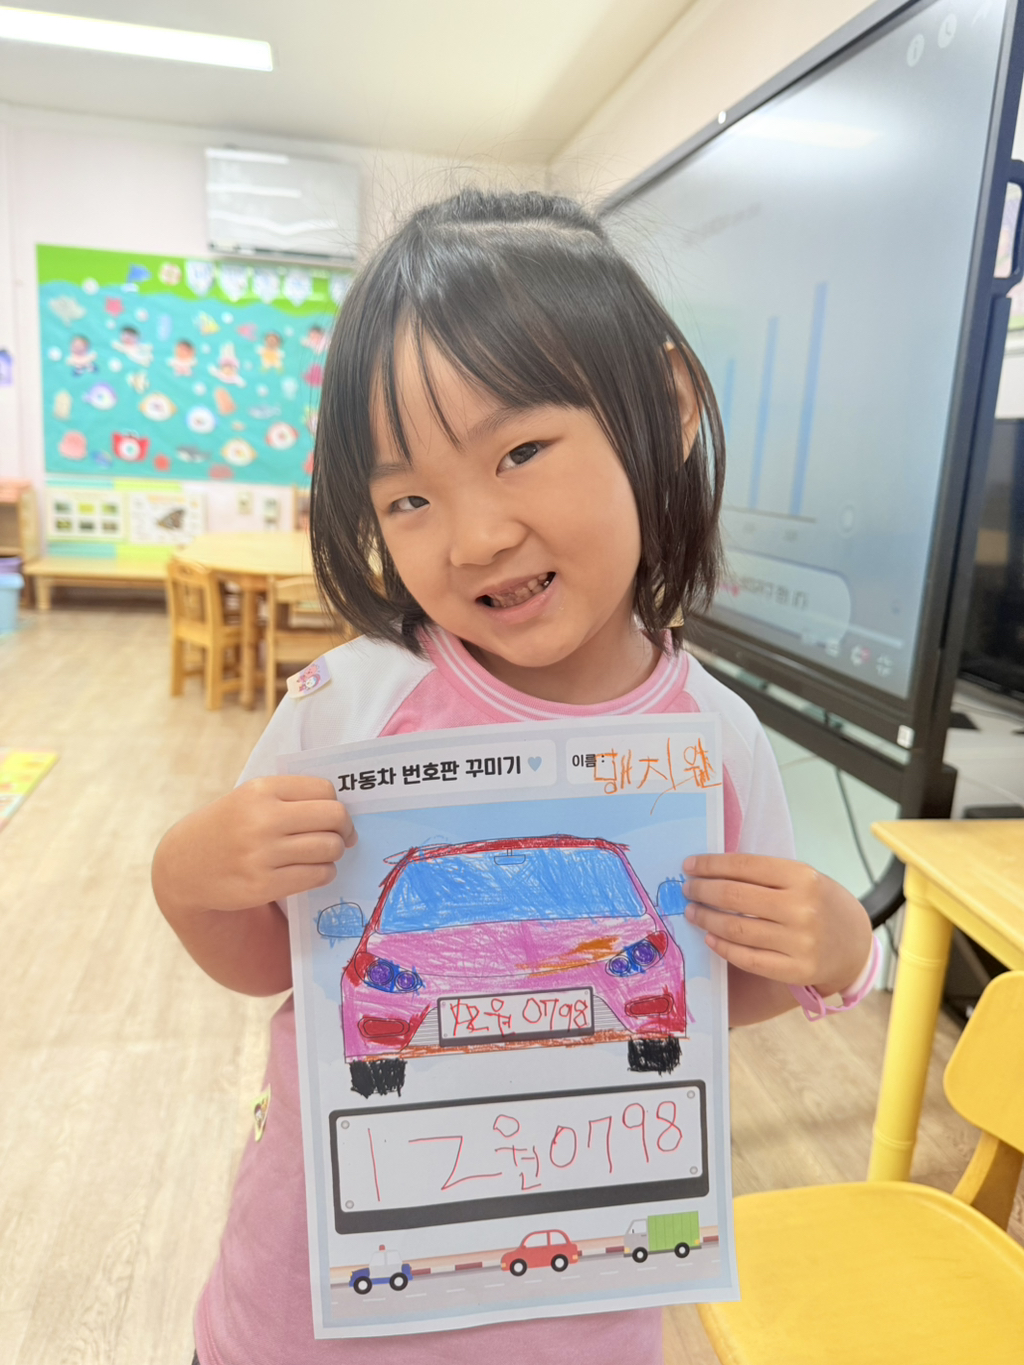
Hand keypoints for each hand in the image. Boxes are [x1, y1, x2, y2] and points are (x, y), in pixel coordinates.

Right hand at [155, 775, 355, 917]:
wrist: (183, 866)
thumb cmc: (226, 827)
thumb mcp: (248, 798)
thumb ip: (289, 797)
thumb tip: (341, 809)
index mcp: (261, 791)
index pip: (324, 790)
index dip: (336, 804)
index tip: (334, 816)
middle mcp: (262, 819)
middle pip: (333, 817)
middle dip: (345, 828)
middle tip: (343, 837)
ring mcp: (262, 854)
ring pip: (329, 848)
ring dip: (334, 853)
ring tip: (324, 855)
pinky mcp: (263, 885)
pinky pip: (316, 876)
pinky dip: (324, 873)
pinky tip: (313, 871)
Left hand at [682, 853, 872, 996]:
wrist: (854, 944)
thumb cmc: (820, 904)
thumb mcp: (804, 878)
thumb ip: (765, 874)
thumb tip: (711, 870)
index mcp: (803, 877)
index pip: (745, 866)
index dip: (711, 865)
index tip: (690, 866)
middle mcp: (802, 909)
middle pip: (735, 897)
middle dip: (703, 891)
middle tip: (688, 890)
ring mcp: (800, 942)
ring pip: (736, 928)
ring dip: (706, 918)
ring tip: (693, 912)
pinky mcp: (796, 970)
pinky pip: (748, 958)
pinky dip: (723, 947)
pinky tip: (710, 937)